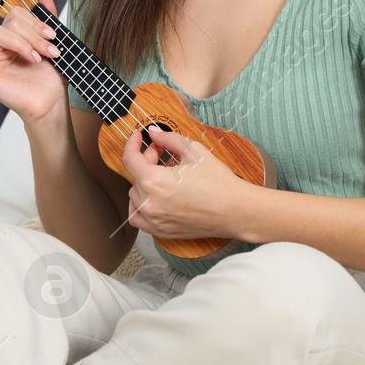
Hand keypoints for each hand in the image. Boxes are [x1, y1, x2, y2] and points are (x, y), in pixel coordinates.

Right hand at [0, 0, 67, 126]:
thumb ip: (47, 18)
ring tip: (36, 58)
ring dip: (22, 43)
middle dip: (33, 34)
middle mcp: (1, 46)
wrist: (51, 104)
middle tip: (48, 51)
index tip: (51, 35)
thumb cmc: (50, 79)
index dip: (34, 21)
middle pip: (9, 22)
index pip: (16, 14)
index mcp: (16, 37)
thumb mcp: (53, 43)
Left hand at [119, 125, 250, 240]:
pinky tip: (154, 198)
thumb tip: (152, 133)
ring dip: (144, 183)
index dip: (132, 143)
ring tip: (164, 176)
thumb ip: (168, 139)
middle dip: (147, 161)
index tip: (139, 137)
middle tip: (164, 155)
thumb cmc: (218, 181)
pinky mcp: (161, 231)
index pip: (130, 159)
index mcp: (153, 181)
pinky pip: (139, 218)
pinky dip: (140, 206)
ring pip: (135, 197)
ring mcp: (154, 221)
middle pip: (135, 176)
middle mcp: (149, 203)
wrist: (235, 210)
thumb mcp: (194, 151)